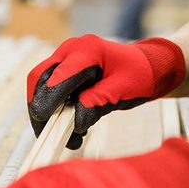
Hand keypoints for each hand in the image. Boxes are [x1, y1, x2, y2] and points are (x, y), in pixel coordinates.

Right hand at [26, 34, 185, 149]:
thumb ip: (98, 102)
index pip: (58, 76)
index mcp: (87, 50)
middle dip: (40, 108)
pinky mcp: (66, 71)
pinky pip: (51, 90)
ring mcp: (66, 59)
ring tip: (70, 137)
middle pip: (40, 79)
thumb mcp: (123, 90)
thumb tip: (75, 122)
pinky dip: (55, 110)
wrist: (149, 66)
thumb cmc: (140, 74)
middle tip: (49, 135)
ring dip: (47, 113)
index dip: (48, 99)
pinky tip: (72, 127)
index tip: (45, 120)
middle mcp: (71, 50)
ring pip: (41, 86)